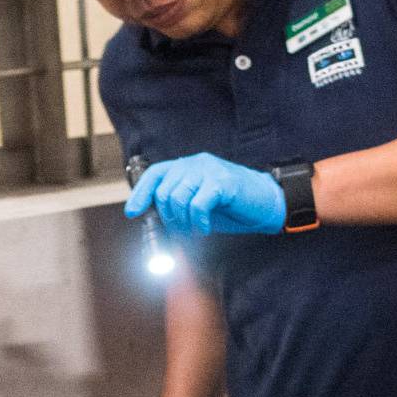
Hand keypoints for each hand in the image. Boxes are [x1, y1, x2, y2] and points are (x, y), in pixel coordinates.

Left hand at [126, 154, 286, 236]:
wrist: (263, 203)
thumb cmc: (229, 206)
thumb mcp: (196, 205)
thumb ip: (175, 206)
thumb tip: (150, 221)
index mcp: (186, 167)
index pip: (155, 174)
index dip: (140, 194)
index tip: (132, 212)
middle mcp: (195, 163)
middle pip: (164, 191)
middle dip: (168, 219)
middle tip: (180, 233)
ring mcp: (210, 170)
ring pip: (178, 198)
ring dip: (182, 223)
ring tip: (193, 231)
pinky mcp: (224, 181)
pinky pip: (198, 204)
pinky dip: (198, 222)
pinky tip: (205, 228)